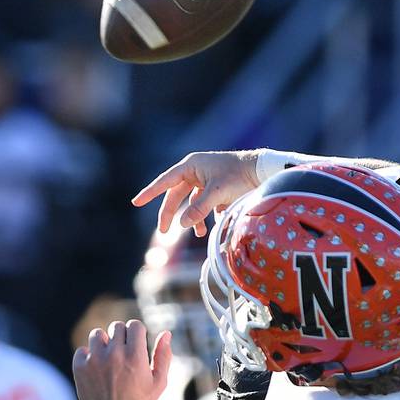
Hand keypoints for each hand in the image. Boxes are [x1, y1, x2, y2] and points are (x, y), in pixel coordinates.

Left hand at [72, 320, 171, 399]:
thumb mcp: (159, 382)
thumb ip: (163, 356)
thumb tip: (166, 333)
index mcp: (135, 356)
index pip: (134, 325)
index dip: (136, 332)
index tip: (135, 342)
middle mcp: (114, 354)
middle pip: (116, 326)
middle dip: (121, 336)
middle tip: (122, 351)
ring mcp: (95, 360)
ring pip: (97, 334)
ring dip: (103, 343)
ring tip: (107, 358)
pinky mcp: (80, 367)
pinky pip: (82, 350)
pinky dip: (88, 356)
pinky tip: (95, 368)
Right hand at [131, 150, 261, 235]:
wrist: (263, 171)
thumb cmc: (239, 175)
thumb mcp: (217, 193)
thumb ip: (198, 209)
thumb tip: (182, 225)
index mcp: (191, 166)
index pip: (165, 182)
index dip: (150, 193)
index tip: (136, 202)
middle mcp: (196, 171)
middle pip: (176, 196)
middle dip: (172, 214)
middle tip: (165, 232)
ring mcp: (206, 180)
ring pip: (191, 202)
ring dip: (193, 218)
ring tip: (199, 232)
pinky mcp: (217, 188)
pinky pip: (205, 204)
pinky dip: (208, 215)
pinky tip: (216, 222)